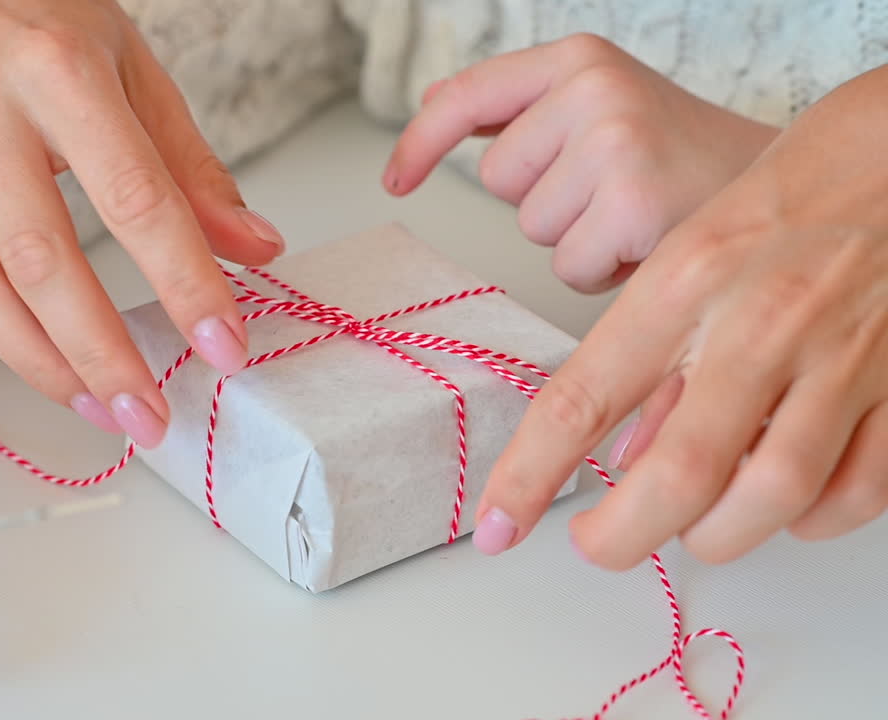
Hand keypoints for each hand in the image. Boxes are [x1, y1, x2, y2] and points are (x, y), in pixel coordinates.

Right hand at [0, 0, 284, 447]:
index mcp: (61, 73)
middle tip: (154, 416)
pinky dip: (6, 341)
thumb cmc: (47, 17)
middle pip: (47, 260)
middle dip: (105, 354)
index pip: (135, 199)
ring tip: (106, 414)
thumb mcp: (137, 71)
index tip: (225, 345)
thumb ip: (194, 169)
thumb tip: (255, 252)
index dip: (184, 282)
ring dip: (48, 367)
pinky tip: (55, 372)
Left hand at [384, 34, 778, 292]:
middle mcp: (592, 89)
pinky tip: (646, 242)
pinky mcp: (632, 202)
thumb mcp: (601, 109)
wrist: (778, 195)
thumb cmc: (680, 161)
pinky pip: (566, 266)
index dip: (420, 142)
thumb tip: (435, 105)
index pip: (467, 96)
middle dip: (545, 199)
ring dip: (574, 238)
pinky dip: (600, 271)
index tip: (395, 178)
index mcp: (579, 60)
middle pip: (498, 178)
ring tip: (634, 214)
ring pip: (533, 228)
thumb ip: (522, 109)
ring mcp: (613, 142)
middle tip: (611, 189)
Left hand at [473, 67, 887, 565]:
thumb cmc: (793, 194)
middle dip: (623, 535)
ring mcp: (841, 358)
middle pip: (679, 474)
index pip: (582, 399)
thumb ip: (658, 355)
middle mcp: (758, 324)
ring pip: (771, 497)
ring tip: (690, 531)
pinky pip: (858, 491)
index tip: (496, 525)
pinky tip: (783, 509)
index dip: (528, 476)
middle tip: (598, 546)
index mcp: (684, 283)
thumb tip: (624, 457)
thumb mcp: (693, 253)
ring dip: (717, 535)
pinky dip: (811, 520)